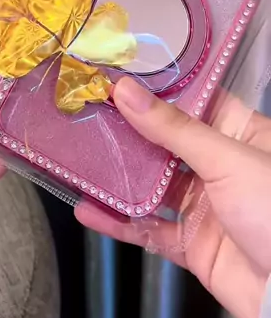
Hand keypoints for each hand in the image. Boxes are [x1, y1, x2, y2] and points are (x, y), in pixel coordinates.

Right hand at [75, 77, 270, 317]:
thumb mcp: (228, 159)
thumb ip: (174, 128)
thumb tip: (126, 91)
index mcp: (240, 134)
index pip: (193, 100)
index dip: (156, 87)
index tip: (115, 73)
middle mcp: (220, 166)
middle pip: (165, 141)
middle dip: (126, 129)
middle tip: (83, 110)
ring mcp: (204, 206)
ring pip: (151, 184)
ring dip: (117, 175)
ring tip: (77, 156)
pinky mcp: (190, 244)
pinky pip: (148, 228)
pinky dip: (118, 221)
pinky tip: (88, 210)